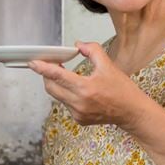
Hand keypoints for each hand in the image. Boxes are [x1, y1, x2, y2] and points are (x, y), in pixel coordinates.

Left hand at [27, 41, 143, 126]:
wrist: (131, 112)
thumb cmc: (122, 90)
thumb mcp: (108, 65)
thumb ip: (92, 51)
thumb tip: (78, 45)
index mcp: (86, 88)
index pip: (57, 76)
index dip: (43, 68)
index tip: (33, 62)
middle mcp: (79, 103)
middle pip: (51, 87)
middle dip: (47, 76)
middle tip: (52, 65)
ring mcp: (78, 113)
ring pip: (57, 96)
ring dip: (58, 85)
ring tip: (67, 76)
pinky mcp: (79, 120)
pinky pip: (66, 104)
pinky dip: (67, 95)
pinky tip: (79, 91)